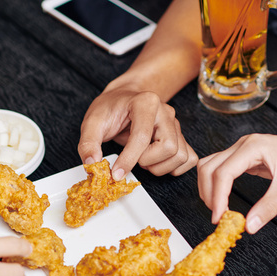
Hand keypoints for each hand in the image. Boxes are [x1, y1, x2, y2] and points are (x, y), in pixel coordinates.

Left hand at [78, 86, 196, 179]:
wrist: (123, 100)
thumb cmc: (110, 109)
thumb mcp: (92, 121)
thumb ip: (88, 142)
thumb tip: (91, 164)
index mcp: (146, 103)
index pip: (142, 137)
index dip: (128, 160)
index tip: (116, 173)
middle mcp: (165, 113)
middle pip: (169, 147)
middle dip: (148, 161)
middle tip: (133, 159)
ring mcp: (175, 125)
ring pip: (180, 155)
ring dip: (160, 166)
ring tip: (143, 160)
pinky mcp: (180, 137)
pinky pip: (189, 158)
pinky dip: (174, 167)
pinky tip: (156, 163)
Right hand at [197, 132, 276, 233]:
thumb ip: (268, 207)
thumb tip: (249, 226)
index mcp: (252, 147)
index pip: (222, 173)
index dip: (217, 198)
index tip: (219, 218)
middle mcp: (243, 145)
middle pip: (208, 168)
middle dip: (208, 193)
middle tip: (217, 216)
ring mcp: (243, 150)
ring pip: (211, 166)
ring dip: (209, 188)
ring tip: (217, 208)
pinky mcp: (247, 157)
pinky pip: (222, 169)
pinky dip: (218, 185)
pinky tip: (225, 199)